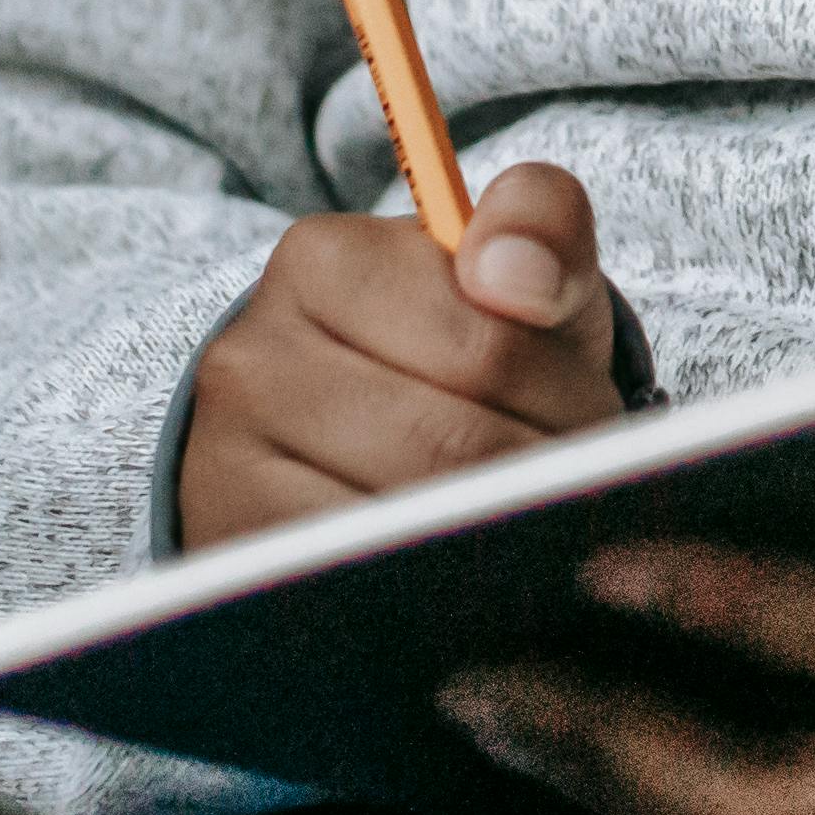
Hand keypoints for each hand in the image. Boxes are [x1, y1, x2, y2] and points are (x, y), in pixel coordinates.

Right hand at [177, 162, 633, 551]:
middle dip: (544, 476)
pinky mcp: (235, 556)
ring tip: (527, 525)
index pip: (489, 349)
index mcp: (321, 262)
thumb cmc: (456, 345)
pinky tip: (461, 574)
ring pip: (411, 527)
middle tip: (576, 488)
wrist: (356, 435)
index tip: (588, 414)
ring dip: (496, 539)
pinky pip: (361, 591)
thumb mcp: (510, 268)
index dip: (569, 398)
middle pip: (456, 445)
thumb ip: (542, 223)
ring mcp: (225, 465)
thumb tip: (515, 278)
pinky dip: (433, 590)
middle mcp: (251, 361)